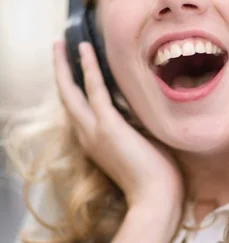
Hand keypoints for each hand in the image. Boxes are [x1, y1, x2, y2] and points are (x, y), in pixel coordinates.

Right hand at [53, 40, 183, 220]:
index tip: (72, 69)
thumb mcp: (139, 148)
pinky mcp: (109, 126)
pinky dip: (88, 68)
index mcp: (96, 142)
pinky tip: (85, 49)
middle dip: (60, 71)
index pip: (79, 110)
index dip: (73, 88)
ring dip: (66, 65)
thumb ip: (134, 129)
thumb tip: (144, 109)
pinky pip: (95, 90)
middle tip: (57, 47)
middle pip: (67, 98)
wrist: (156, 200)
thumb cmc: (155, 179)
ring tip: (63, 42)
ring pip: (73, 91)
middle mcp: (88, 135)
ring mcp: (96, 131)